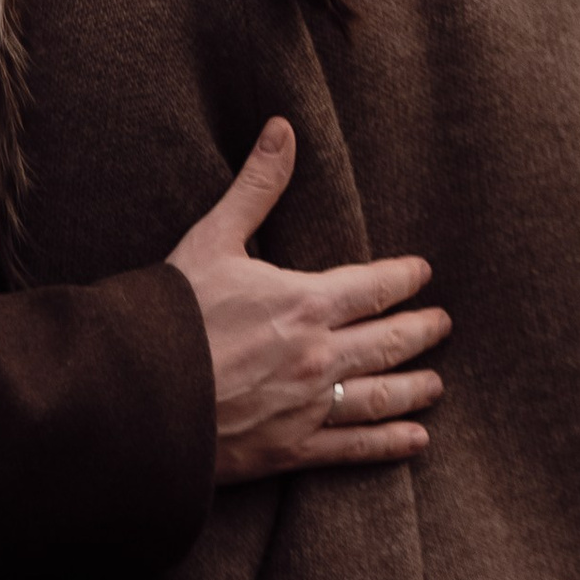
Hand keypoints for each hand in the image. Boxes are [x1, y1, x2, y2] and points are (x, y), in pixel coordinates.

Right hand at [168, 119, 446, 479]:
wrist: (136, 398)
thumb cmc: (172, 315)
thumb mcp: (213, 239)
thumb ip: (256, 187)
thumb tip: (283, 129)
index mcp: (304, 302)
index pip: (372, 287)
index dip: (403, 279)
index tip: (423, 274)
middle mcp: (317, 356)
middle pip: (386, 342)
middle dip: (419, 331)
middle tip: (443, 325)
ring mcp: (307, 408)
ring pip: (378, 396)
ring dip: (413, 387)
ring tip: (436, 383)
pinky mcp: (290, 451)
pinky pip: (353, 448)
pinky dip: (388, 443)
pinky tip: (414, 440)